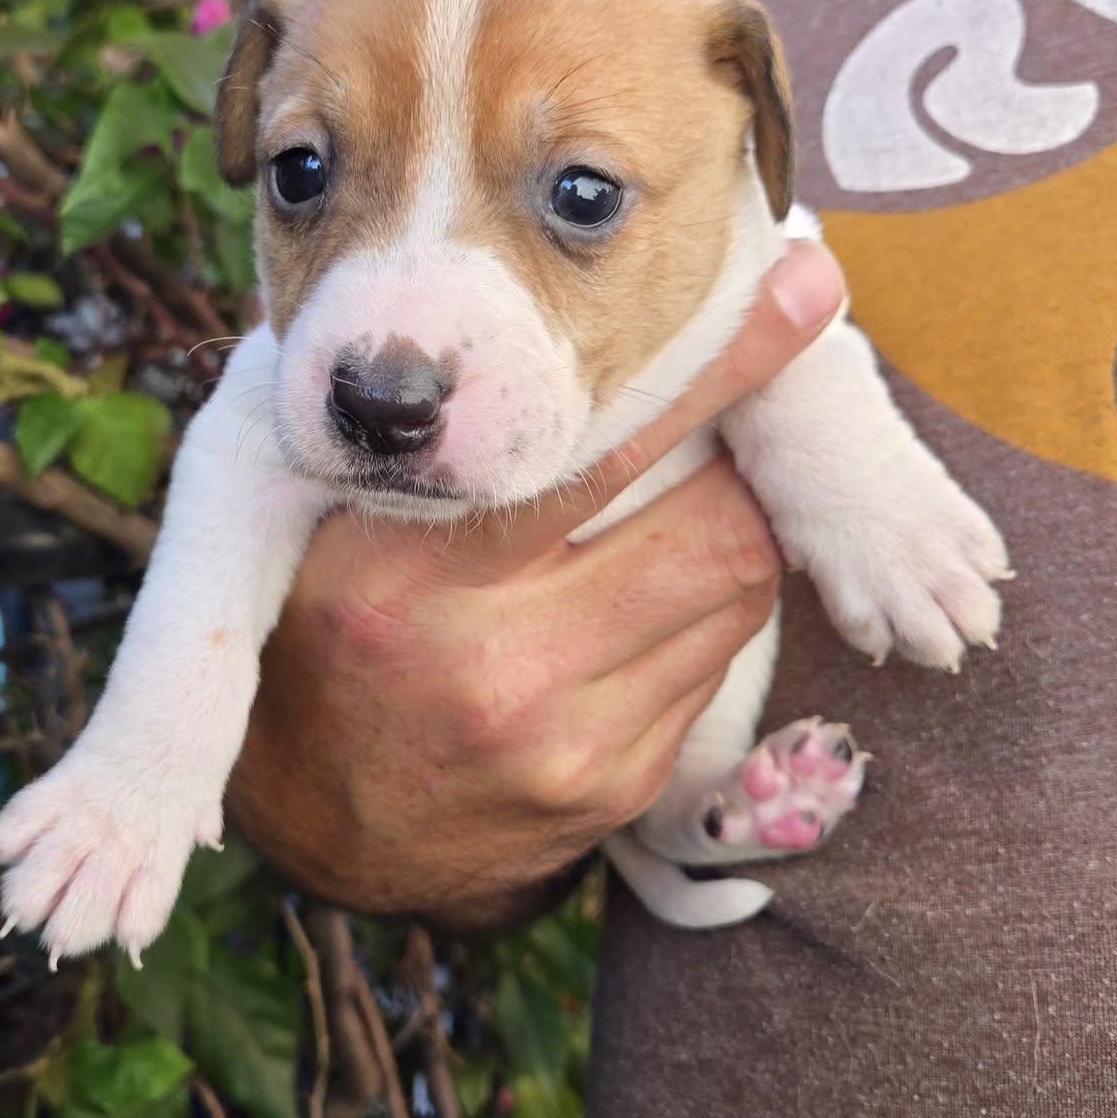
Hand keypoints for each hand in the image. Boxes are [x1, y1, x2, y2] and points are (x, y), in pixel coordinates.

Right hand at [225, 243, 848, 929]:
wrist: (317, 824)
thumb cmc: (325, 634)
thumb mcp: (334, 528)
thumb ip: (431, 448)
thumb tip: (558, 342)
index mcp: (405, 579)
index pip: (600, 453)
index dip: (717, 372)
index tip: (799, 293)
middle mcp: (494, 668)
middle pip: (714, 533)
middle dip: (744, 470)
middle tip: (733, 426)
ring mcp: (565, 743)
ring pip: (732, 600)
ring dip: (728, 540)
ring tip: (683, 511)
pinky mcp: (615, 791)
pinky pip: (711, 670)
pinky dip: (698, 619)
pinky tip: (642, 606)